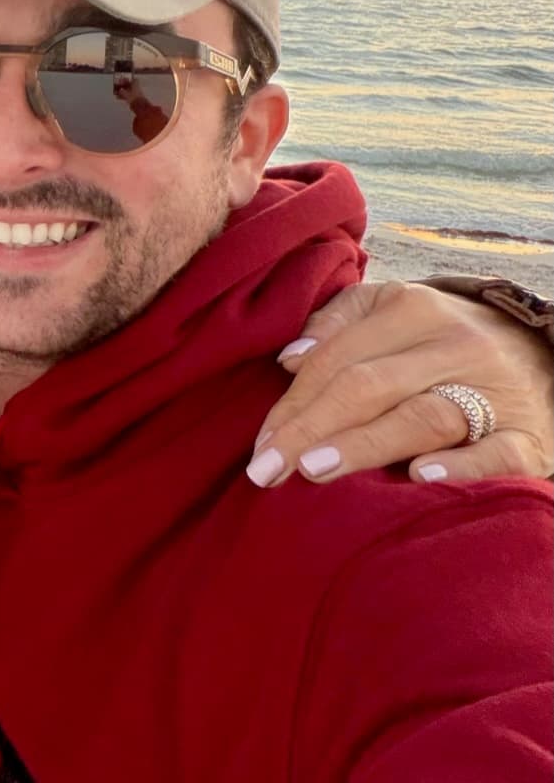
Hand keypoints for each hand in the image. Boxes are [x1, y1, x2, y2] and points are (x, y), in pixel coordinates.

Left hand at [245, 279, 553, 487]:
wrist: (542, 352)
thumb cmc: (442, 337)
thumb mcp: (391, 310)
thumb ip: (338, 323)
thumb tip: (288, 359)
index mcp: (412, 309)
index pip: (336, 360)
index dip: (292, 404)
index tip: (259, 448)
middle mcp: (453, 344)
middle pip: (369, 386)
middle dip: (310, 428)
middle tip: (269, 469)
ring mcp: (494, 390)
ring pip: (423, 415)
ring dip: (365, 444)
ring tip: (316, 470)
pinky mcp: (530, 434)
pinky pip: (498, 451)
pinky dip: (462, 465)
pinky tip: (420, 477)